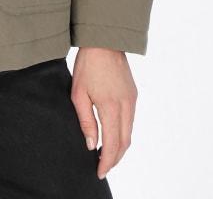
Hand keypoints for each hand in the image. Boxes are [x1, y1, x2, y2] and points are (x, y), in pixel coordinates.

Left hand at [69, 47, 137, 180]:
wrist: (104, 42)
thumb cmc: (87, 65)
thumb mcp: (78, 93)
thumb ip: (86, 121)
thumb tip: (91, 144)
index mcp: (111, 106)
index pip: (112, 143)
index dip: (107, 161)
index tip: (100, 171)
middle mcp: (126, 106)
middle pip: (125, 142)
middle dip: (115, 159)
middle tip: (103, 167)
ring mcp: (132, 100)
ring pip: (130, 133)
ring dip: (120, 147)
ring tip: (106, 154)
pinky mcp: (133, 94)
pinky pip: (131, 121)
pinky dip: (123, 133)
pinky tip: (113, 134)